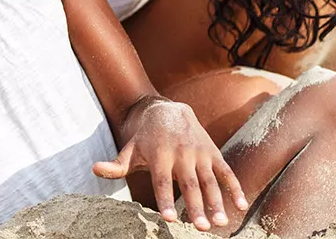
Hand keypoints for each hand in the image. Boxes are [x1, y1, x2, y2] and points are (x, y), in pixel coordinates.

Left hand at [93, 98, 247, 229]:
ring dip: (217, 202)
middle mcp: (182, 154)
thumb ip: (116, 164)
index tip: (170, 219)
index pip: (162, 182)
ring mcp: (200, 153)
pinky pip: (226, 172)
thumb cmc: (146, 137)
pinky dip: (235, 188)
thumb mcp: (130, 148)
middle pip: (189, 184)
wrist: (169, 109)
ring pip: (210, 181)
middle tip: (203, 228)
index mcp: (160, 155)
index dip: (165, 200)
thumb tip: (95, 169)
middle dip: (197, 206)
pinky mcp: (213, 153)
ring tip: (221, 223)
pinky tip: (241, 206)